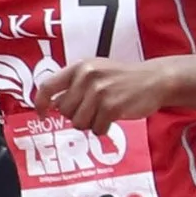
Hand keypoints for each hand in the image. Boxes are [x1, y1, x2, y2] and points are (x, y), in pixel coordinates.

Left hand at [32, 56, 170, 129]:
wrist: (155, 79)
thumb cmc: (123, 78)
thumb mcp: (96, 71)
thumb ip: (74, 83)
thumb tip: (52, 104)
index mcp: (80, 67)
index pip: (48, 86)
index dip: (40, 103)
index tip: (42, 115)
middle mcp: (87, 77)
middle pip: (64, 111)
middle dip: (77, 115)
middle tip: (93, 109)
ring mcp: (99, 92)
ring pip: (79, 123)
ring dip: (91, 123)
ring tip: (104, 111)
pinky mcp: (112, 106)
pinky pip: (96, 129)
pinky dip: (104, 128)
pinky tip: (113, 117)